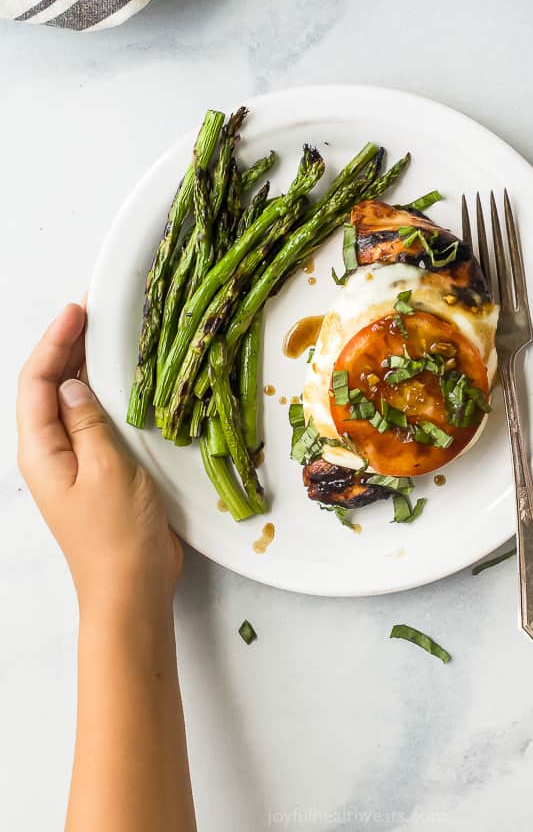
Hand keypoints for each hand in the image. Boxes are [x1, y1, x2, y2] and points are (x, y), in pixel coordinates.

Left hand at [17, 303, 181, 613]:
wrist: (131, 588)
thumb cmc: (117, 535)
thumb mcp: (106, 470)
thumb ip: (87, 422)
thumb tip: (72, 384)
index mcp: (40, 452)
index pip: (35, 383)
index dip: (53, 342)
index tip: (76, 311)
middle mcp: (48, 454)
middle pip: (45, 388)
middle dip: (63, 347)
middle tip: (90, 312)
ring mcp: (71, 463)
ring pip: (67, 403)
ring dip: (80, 367)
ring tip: (102, 335)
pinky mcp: (95, 471)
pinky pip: (88, 421)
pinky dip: (99, 394)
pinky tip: (119, 382)